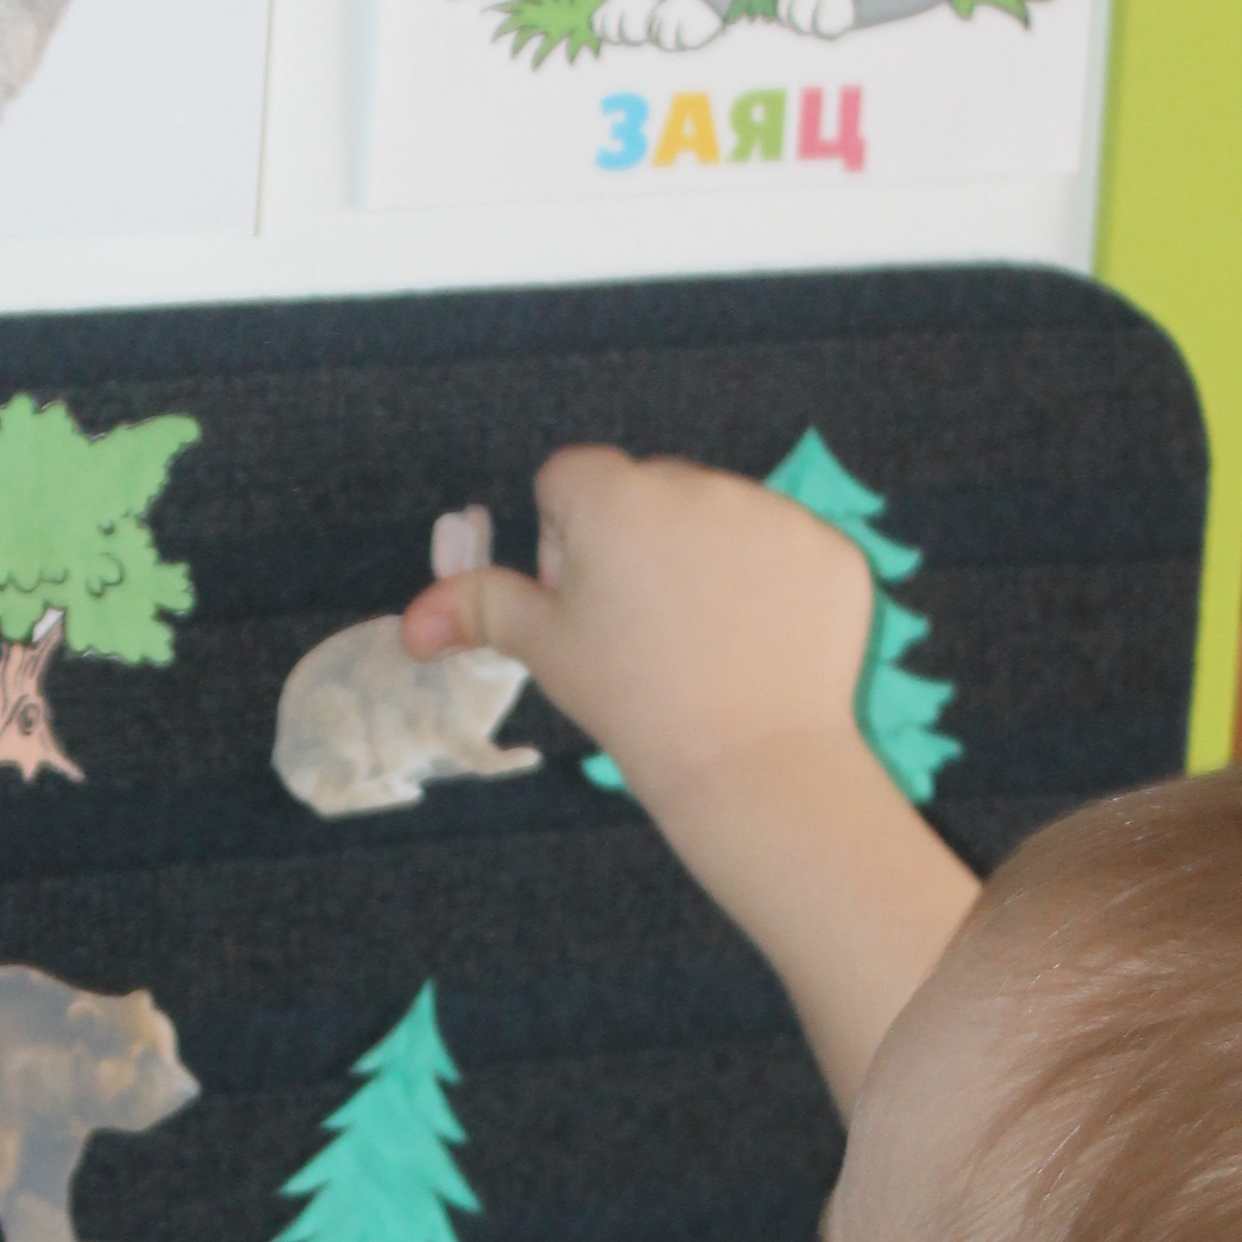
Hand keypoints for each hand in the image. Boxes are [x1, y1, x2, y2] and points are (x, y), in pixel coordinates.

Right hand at [399, 449, 875, 833]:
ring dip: (705, 560)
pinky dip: (772, 588)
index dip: (564, 538)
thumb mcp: (546, 651)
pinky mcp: (829, 551)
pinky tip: (760, 646)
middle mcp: (697, 486)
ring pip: (718, 517)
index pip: (569, 478)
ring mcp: (773, 515)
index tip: (584, 601)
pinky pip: (784, 551)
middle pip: (648, 491)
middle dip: (636, 543)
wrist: (752, 764)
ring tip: (704, 645)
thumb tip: (412, 623)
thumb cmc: (634, 703)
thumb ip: (481, 609)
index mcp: (614, 498)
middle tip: (642, 633)